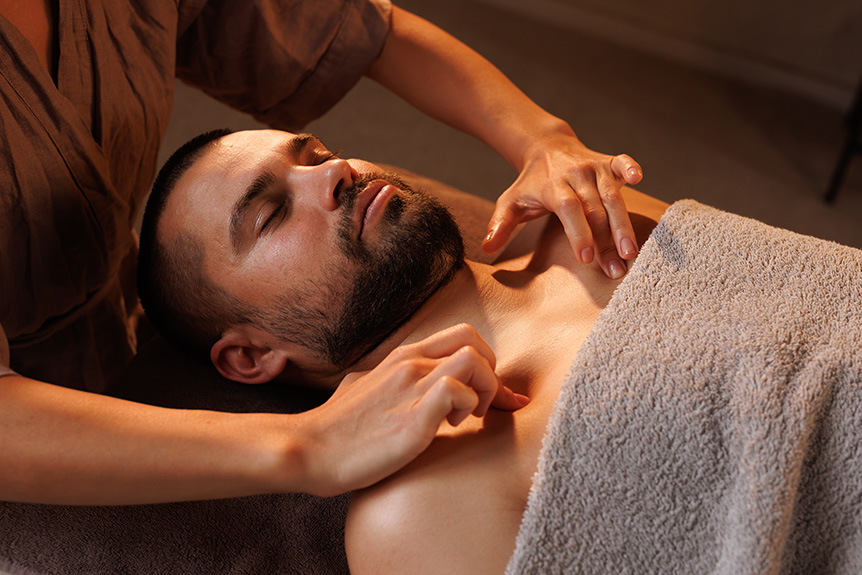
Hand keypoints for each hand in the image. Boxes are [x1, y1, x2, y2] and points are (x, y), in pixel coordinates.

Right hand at [298, 324, 526, 495]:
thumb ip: (385, 378)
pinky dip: (466, 407)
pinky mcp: (412, 418)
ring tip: (467, 417)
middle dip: (491, 372)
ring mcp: (411, 388)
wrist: (309, 450)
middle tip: (480, 405)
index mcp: (402, 357)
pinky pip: (455, 391)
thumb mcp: (362, 386)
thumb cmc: (335, 427)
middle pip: (474, 340)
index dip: (485, 361)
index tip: (487, 396)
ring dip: (483, 389)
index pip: (461, 335)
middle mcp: (410, 364)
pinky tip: (451, 427)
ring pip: (473, 361)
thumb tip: (387, 379)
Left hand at [482, 130, 642, 278]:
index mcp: (553, 186)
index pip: (568, 210)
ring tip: (631, 252)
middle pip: (595, 210)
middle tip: (615, 269)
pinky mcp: (609, 162)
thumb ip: (500, 225)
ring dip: (623, 224)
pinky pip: (623, 163)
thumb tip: (487, 246)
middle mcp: (576, 175)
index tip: (585, 258)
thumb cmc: (529, 183)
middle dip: (606, 241)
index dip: (578, 232)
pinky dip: (631, 168)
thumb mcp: (510, 202)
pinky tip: (638, 179)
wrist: (545, 147)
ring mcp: (595, 167)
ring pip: (613, 196)